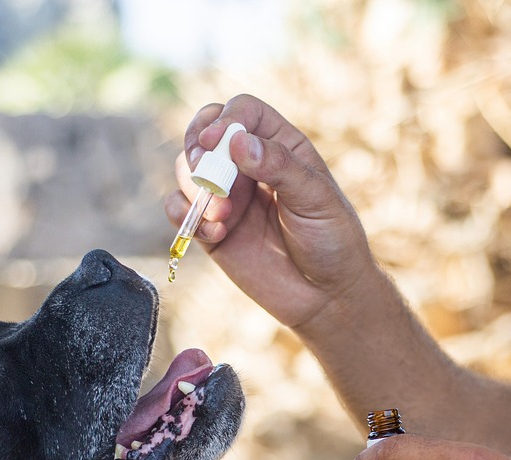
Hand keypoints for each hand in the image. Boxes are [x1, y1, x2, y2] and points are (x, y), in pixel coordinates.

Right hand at [164, 94, 382, 330]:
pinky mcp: (211, 228)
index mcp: (280, 146)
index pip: (244, 112)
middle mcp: (249, 166)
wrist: (326, 297)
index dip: (225, 119)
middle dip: (197, 148)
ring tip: (221, 216)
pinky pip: (178, 208)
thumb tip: (237, 140)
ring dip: (194, 187)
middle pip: (205, 133)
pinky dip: (184, 215)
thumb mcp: (317, 200)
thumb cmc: (332, 242)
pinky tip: (213, 234)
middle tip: (203, 172)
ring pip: (187, 169)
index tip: (216, 142)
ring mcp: (227, 196)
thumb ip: (279, 167)